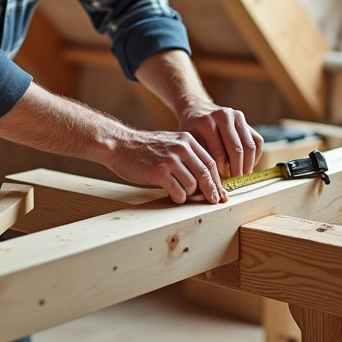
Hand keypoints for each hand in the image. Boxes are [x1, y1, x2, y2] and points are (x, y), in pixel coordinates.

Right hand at [103, 128, 225, 204]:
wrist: (120, 145)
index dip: (218, 180)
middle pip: (205, 174)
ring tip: (180, 192)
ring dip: (189, 194)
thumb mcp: (170, 144)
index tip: (221, 192)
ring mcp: (170, 160)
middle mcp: (181, 148)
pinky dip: (178, 197)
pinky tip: (173, 195)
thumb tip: (206, 179)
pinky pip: (178, 192)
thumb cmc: (145, 148)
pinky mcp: (159, 172)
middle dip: (212, 191)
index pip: (210, 162)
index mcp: (187, 140)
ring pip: (192, 185)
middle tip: (215, 202)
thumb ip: (187, 156)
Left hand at [179, 103, 262, 179]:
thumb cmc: (192, 129)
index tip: (222, 182)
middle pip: (237, 150)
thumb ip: (200, 157)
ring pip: (250, 146)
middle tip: (236, 182)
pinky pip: (257, 140)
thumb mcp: (190, 141)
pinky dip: (255, 155)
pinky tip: (248, 165)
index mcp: (207, 122)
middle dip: (237, 169)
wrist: (196, 108)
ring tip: (243, 175)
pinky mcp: (244, 119)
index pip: (219, 153)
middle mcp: (223, 116)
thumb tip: (210, 181)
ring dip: (248, 164)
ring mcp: (236, 116)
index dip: (222, 171)